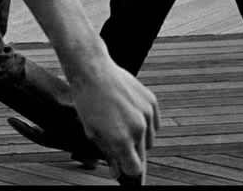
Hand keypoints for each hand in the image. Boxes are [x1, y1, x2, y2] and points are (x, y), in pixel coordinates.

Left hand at [71, 58, 158, 181]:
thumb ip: (108, 153)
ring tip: (122, 126)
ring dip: (140, 140)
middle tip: (119, 144)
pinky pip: (155, 124)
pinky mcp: (151, 102)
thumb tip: (117, 172)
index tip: (122, 168)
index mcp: (121, 139)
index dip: (127, 170)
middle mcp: (138, 129)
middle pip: (143, 156)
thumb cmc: (88, 101)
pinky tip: (131, 116)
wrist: (93, 70)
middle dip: (132, 154)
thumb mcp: (92, 132)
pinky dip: (146, 125)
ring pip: (150, 140)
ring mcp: (146, 114)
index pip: (135, 169)